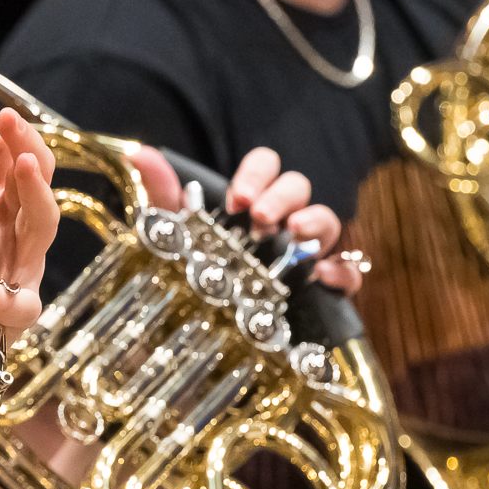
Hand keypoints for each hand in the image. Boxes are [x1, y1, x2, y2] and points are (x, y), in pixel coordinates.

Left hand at [0, 108, 57, 332]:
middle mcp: (8, 220)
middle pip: (35, 168)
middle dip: (24, 138)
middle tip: (8, 118)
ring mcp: (17, 263)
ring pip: (43, 221)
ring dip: (37, 191)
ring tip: (25, 164)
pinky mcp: (13, 311)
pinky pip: (21, 304)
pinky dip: (2, 297)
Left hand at [130, 143, 360, 295]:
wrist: (187, 335)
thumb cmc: (184, 276)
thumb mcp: (169, 235)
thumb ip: (161, 194)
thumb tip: (140, 153)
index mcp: (247, 203)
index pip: (267, 166)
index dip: (258, 172)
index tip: (238, 198)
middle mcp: (279, 223)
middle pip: (299, 188)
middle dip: (283, 195)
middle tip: (259, 217)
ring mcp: (302, 255)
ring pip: (328, 222)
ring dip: (316, 220)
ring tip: (293, 233)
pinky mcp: (318, 293)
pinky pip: (348, 274)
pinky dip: (344, 271)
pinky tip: (323, 275)